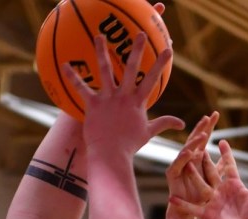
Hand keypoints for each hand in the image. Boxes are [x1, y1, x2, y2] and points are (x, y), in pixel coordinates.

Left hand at [63, 33, 183, 155]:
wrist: (111, 155)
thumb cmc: (129, 145)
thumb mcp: (148, 132)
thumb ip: (164, 123)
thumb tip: (182, 124)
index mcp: (137, 102)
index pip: (152, 80)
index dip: (160, 64)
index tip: (167, 49)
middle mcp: (124, 97)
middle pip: (131, 69)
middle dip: (136, 49)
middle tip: (140, 33)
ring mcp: (108, 99)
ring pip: (105, 70)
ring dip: (102, 52)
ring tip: (99, 36)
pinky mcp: (93, 104)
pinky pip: (81, 88)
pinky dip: (72, 77)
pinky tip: (64, 65)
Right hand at [166, 111, 219, 218]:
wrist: (186, 216)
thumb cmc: (199, 201)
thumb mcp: (215, 183)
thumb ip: (221, 170)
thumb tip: (229, 159)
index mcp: (198, 161)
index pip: (205, 140)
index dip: (209, 128)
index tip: (215, 114)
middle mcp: (188, 162)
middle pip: (196, 142)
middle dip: (202, 129)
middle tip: (209, 117)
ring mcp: (179, 168)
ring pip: (187, 151)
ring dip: (194, 142)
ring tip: (203, 133)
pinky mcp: (173, 177)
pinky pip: (177, 165)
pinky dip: (182, 158)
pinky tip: (189, 151)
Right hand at [170, 139, 247, 218]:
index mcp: (234, 185)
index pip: (228, 166)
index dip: (226, 154)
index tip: (222, 141)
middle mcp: (222, 192)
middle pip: (210, 173)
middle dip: (204, 161)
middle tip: (198, 147)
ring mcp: (214, 203)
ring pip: (200, 186)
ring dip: (192, 176)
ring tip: (185, 165)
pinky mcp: (207, 215)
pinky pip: (193, 208)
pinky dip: (183, 204)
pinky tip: (172, 198)